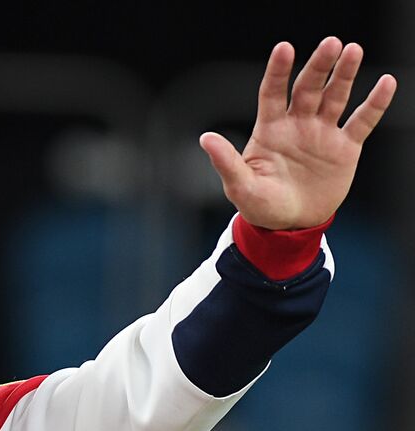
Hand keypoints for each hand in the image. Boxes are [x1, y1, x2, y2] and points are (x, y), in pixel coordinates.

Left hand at [200, 38, 396, 229]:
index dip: (278, 71)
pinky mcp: (345, 147)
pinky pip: (362, 121)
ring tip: (352, 51)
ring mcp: (322, 133)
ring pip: (335, 96)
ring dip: (344, 74)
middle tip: (331, 44)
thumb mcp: (240, 187)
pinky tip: (385, 83)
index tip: (284, 48)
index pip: (272, 93)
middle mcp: (297, 124)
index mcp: (270, 130)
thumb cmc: (260, 205)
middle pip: (308, 88)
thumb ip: (226, 162)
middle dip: (318, 66)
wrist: (289, 225)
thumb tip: (205, 138)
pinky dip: (374, 103)